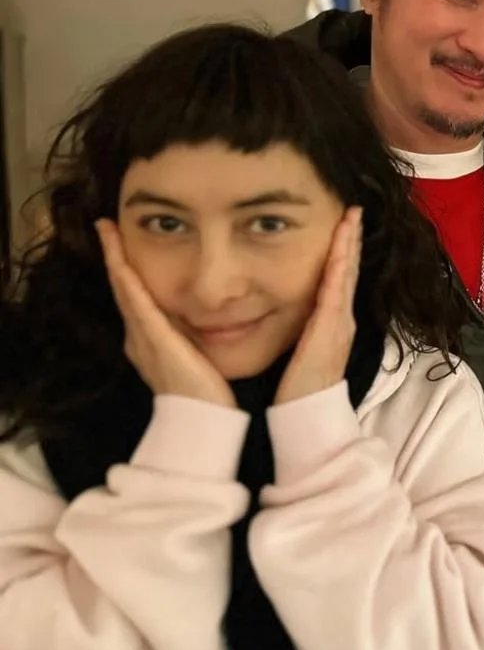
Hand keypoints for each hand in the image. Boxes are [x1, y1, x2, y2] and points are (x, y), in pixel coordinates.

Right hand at [95, 219, 235, 407]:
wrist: (203, 422)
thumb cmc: (208, 392)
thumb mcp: (197, 356)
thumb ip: (195, 338)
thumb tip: (211, 318)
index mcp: (151, 341)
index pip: (136, 296)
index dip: (127, 269)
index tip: (122, 242)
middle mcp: (140, 338)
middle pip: (124, 289)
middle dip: (115, 257)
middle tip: (106, 227)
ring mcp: (143, 339)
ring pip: (125, 291)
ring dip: (116, 260)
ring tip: (107, 232)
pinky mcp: (154, 341)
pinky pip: (137, 304)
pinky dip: (127, 280)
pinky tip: (122, 262)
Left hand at [275, 206, 363, 405]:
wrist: (309, 417)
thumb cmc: (301, 390)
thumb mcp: (304, 352)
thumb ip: (304, 331)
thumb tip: (290, 314)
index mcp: (335, 323)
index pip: (342, 278)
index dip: (345, 251)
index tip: (346, 225)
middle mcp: (342, 319)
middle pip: (350, 270)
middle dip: (352, 239)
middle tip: (354, 210)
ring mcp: (339, 324)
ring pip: (347, 276)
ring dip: (349, 246)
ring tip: (352, 219)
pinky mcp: (329, 332)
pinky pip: (336, 294)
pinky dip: (340, 270)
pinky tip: (340, 252)